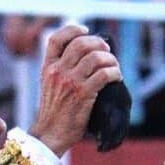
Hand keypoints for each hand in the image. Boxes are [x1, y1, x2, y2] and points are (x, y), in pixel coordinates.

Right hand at [29, 25, 121, 156]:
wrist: (50, 134)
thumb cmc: (54, 113)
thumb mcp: (49, 86)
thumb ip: (61, 70)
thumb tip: (85, 56)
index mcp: (47, 67)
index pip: (56, 39)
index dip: (73, 30)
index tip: (86, 30)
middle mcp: (57, 71)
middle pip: (81, 43)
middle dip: (99, 43)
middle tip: (107, 52)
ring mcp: (70, 81)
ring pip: (96, 57)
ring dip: (110, 59)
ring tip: (114, 67)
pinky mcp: (83, 93)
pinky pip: (104, 74)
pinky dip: (115, 73)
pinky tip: (117, 78)